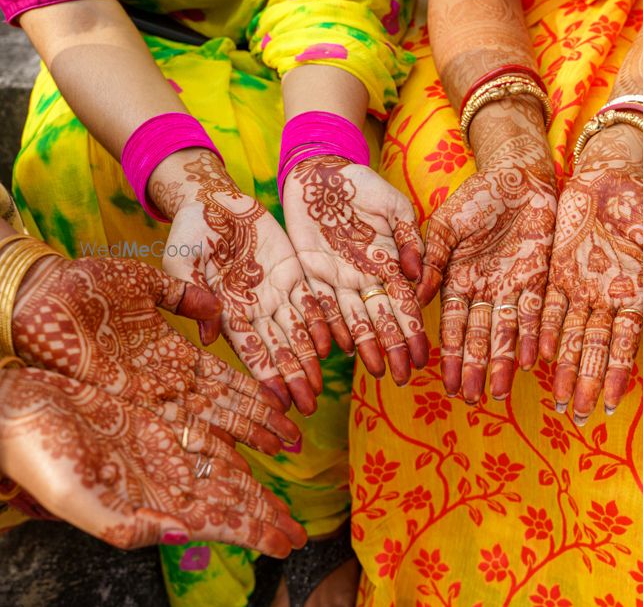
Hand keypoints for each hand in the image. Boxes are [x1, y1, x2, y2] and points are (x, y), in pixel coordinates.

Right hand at [0, 367, 306, 555]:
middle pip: (229, 500)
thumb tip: (185, 533)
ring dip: (256, 484)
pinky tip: (255, 447)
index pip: (217, 522)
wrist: (12, 411)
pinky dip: (237, 440)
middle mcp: (163, 480)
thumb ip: (125, 523)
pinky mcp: (158, 420)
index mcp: (149, 505)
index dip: (255, 533)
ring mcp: (163, 450)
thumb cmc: (36, 456)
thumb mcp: (74, 496)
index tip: (288, 543)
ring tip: (285, 500)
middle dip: (265, 516)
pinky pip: (209, 432)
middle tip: (301, 531)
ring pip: (224, 470)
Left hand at [12, 255, 298, 454]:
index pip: (223, 377)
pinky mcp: (129, 401)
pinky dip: (208, 439)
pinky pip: (177, 423)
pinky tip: (234, 453)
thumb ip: (183, 294)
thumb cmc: (84, 283)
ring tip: (279, 448)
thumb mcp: (144, 282)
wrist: (37, 293)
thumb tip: (217, 307)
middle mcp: (165, 379)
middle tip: (293, 441)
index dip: (254, 392)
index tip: (285, 403)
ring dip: (244, 435)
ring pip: (207, 419)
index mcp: (171, 351)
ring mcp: (148, 393)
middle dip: (259, 422)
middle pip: (223, 406)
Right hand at [150, 150, 330, 414]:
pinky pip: (313, 301)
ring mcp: (277, 292)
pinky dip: (323, 323)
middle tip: (307, 408)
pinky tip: (335, 346)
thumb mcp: (182, 260)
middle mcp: (256, 309)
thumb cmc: (190, 231)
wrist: (215, 199)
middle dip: (292, 378)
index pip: (249, 351)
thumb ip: (194, 295)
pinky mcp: (294, 272)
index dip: (263, 376)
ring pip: (299, 332)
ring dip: (310, 359)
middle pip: (278, 349)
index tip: (276, 402)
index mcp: (227, 311)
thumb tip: (210, 338)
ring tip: (320, 387)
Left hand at [283, 155, 427, 385]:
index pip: (404, 304)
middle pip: (381, 320)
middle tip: (401, 376)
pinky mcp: (311, 273)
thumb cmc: (363, 186)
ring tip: (374, 371)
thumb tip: (418, 275)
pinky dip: (328, 325)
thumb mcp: (395, 207)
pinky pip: (319, 305)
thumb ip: (409, 238)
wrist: (322, 174)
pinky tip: (337, 347)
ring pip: (353, 319)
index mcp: (390, 263)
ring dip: (364, 346)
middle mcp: (365, 278)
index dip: (413, 331)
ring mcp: (338, 278)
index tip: (422, 357)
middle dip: (392, 348)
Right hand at [416, 98, 556, 401]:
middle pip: (479, 338)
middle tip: (472, 400)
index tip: (444, 382)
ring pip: (507, 334)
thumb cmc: (477, 196)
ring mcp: (512, 287)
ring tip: (499, 394)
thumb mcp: (446, 225)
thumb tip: (414, 298)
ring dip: (503, 363)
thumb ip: (433, 260)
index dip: (449, 355)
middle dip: (475, 369)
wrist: (518, 176)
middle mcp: (484, 291)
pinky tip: (532, 362)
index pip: (452, 326)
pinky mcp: (538, 279)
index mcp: (457, 280)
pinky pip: (535, 314)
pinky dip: (533, 337)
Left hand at [540, 124, 642, 424]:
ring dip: (564, 368)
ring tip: (559, 400)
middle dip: (586, 383)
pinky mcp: (555, 272)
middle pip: (593, 349)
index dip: (616, 375)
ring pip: (568, 335)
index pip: (624, 345)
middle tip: (579, 417)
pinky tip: (539, 357)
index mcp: (633, 296)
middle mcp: (603, 299)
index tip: (611, 404)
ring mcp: (578, 287)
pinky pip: (547, 306)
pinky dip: (543, 330)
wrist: (610, 176)